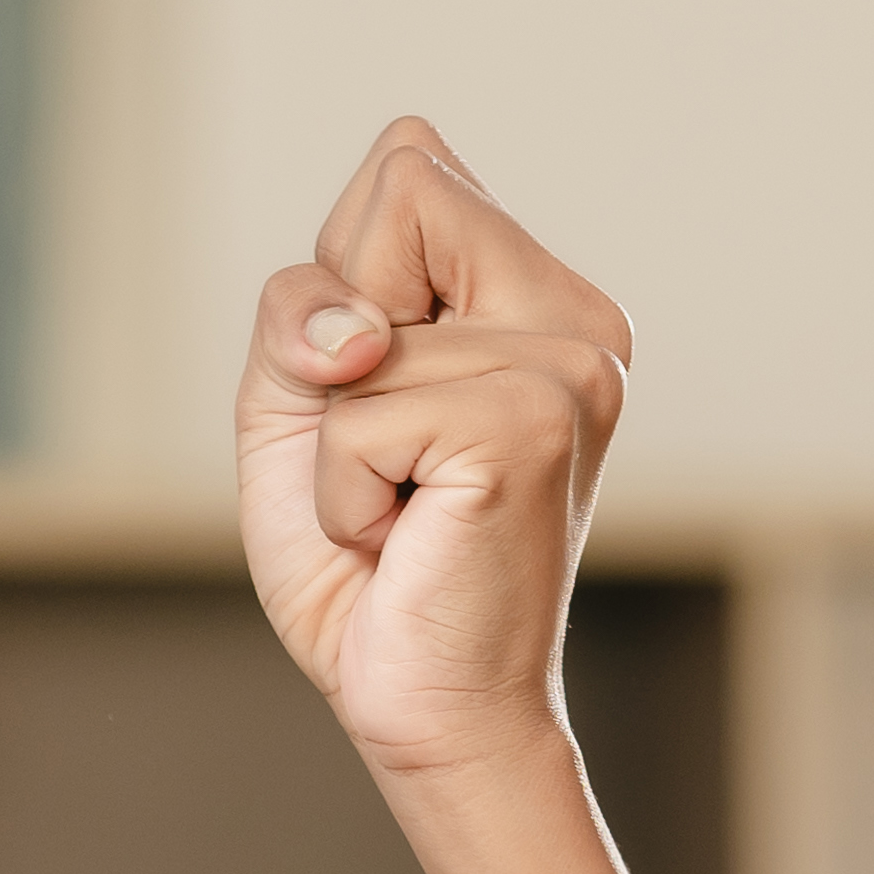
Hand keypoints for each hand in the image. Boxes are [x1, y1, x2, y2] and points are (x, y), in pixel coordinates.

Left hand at [233, 120, 710, 873]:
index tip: (381, 391)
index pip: (408, 166)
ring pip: (358, 333)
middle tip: (392, 455)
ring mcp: (568, 370)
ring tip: (404, 512)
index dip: (346, 276)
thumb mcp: (296, 405)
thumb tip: (359, 335)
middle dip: (337, 340)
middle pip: (396, 195)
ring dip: (335, 444)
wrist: (423, 707)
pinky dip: (342, 495)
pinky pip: (355, 419)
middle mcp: (577, 322)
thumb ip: (303, 308)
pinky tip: (407, 541)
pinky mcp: (530, 426)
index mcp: (538, 298)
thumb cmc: (363, 565)